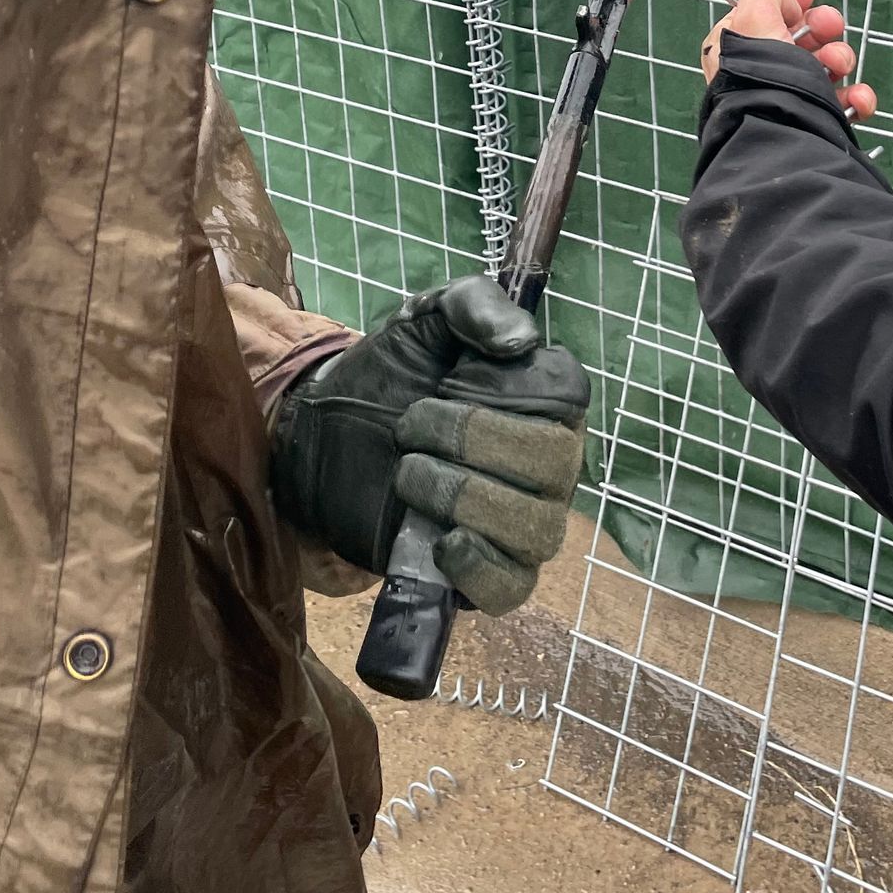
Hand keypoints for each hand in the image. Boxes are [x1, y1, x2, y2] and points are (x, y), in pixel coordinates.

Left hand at [266, 277, 588, 614]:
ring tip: (409, 473)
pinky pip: (512, 586)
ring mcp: (522, 523)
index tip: (455, 377)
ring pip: (535, 526)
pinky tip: (443, 542)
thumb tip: (521, 341)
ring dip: (461, 494)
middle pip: (553, 461)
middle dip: (471, 438)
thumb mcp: (427, 318)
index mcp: (548, 400)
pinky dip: (480, 567)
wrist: (326, 431)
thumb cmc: (393, 371)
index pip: (567, 396)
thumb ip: (474, 306)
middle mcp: (551, 464)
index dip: (507, 388)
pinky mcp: (483, 572)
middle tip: (411, 425)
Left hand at [701, 0, 877, 119]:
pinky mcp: (816, 118)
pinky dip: (857, 96)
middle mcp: (760, 71)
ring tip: (839, 65)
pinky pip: (845, 101)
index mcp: (737, 45)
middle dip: (822, 27)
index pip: (764, 13)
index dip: (789, 1)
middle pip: (800, 36)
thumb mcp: (754, 14)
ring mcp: (790, 94)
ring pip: (826, 65)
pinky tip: (858, 98)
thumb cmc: (762, 78)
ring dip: (841, 57)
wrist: (781, 134)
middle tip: (830, 26)